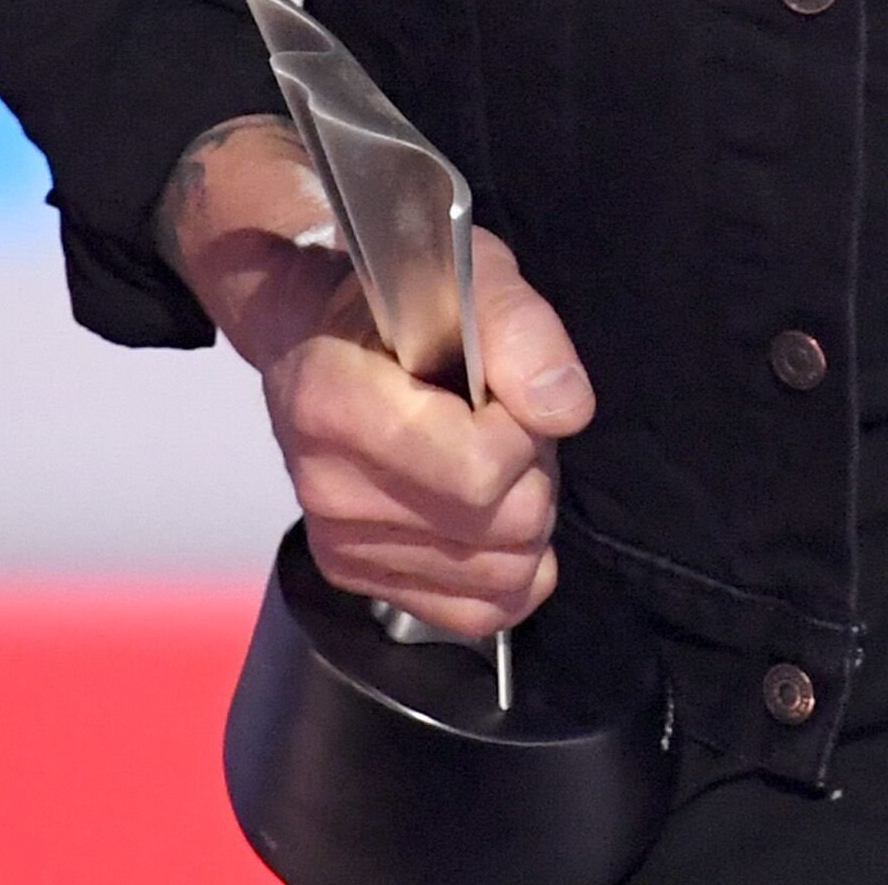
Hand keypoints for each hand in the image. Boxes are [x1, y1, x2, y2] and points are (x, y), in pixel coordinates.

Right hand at [159, 116, 594, 639]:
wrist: (322, 333)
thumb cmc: (403, 296)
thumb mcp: (471, 274)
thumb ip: (522, 331)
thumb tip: (564, 411)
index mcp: (336, 402)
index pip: (478, 471)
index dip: (522, 429)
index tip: (502, 387)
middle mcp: (327, 488)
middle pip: (498, 528)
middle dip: (531, 471)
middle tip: (502, 419)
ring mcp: (339, 544)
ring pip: (499, 577)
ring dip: (521, 518)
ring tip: (488, 456)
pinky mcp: (357, 580)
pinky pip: (477, 613)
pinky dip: (506, 570)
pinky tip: (487, 514)